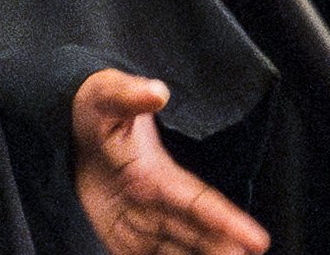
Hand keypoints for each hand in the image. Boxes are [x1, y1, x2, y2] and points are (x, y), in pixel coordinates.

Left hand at [72, 68, 267, 254]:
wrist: (73, 133)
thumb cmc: (98, 110)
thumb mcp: (106, 95)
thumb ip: (128, 94)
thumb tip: (156, 90)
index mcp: (159, 174)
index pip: (201, 201)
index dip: (229, 220)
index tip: (256, 240)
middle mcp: (159, 203)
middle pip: (198, 234)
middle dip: (221, 249)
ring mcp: (143, 223)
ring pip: (179, 252)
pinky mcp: (124, 239)